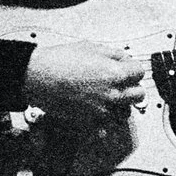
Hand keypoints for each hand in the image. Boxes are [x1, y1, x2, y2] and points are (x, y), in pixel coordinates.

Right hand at [22, 40, 145, 120]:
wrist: (36, 76)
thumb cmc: (59, 61)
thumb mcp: (90, 47)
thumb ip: (113, 54)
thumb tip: (125, 59)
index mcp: (115, 74)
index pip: (139, 73)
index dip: (132, 69)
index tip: (127, 69)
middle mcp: (112, 94)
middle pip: (138, 95)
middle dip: (132, 87)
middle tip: (121, 84)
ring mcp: (101, 110)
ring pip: (124, 112)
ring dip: (120, 105)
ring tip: (107, 97)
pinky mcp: (89, 122)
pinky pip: (106, 128)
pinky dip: (104, 122)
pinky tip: (97, 112)